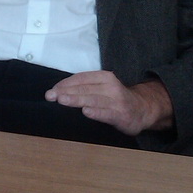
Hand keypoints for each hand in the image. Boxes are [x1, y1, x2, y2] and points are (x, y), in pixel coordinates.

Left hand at [44, 70, 173, 135]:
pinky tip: (86, 112)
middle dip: (66, 92)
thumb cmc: (116, 99)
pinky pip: (106, 113)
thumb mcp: (102, 88)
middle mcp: (110, 86)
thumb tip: (59, 91)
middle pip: (84, 88)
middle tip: (51, 96)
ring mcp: (116, 101)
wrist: (142, 109)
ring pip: (93, 99)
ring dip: (76, 100)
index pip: (81, 78)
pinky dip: (96, 112)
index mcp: (104, 77)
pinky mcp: (121, 115)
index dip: (65, 84)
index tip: (52, 90)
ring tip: (62, 100)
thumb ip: (85, 88)